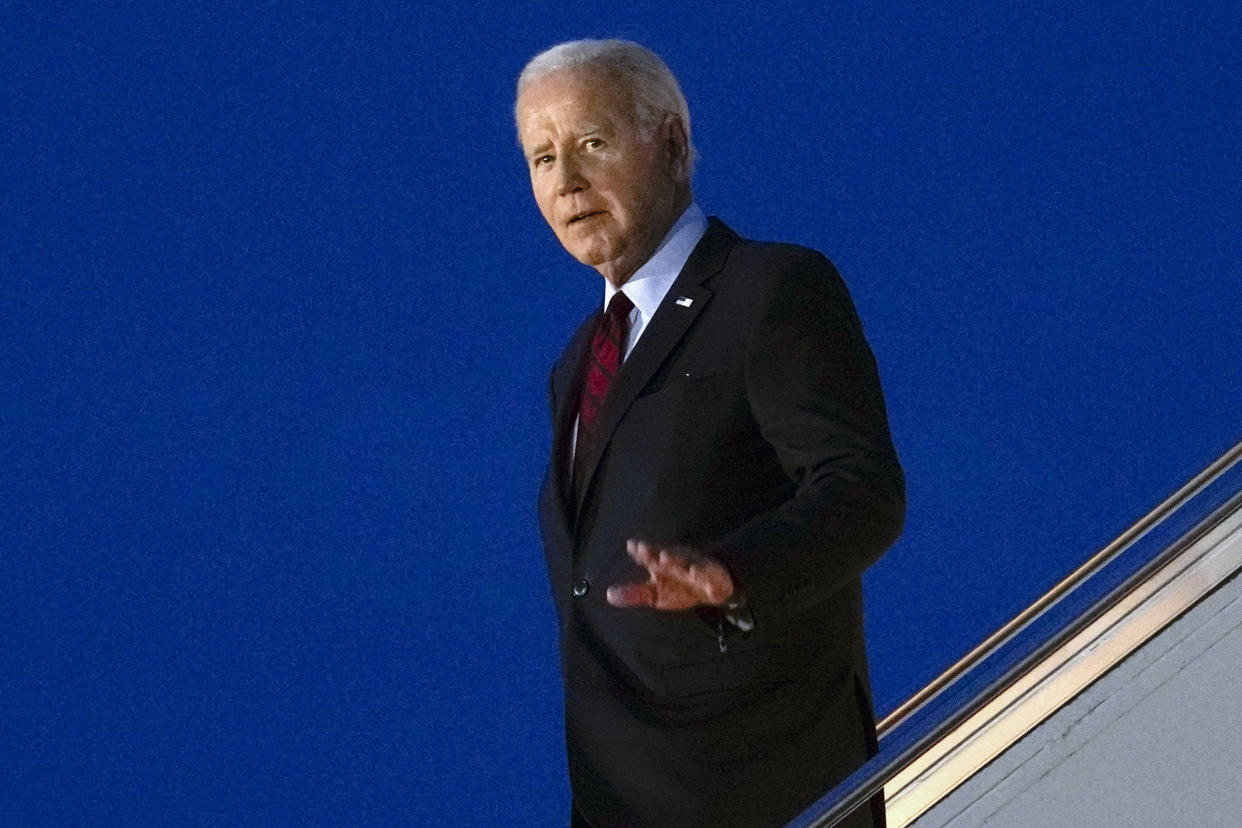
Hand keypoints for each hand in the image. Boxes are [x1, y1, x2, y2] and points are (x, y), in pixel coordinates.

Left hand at [606, 539, 734, 609]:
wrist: (712, 590)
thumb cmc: (679, 588)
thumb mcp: (654, 594)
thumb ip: (633, 594)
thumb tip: (608, 595)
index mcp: (661, 565)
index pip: (649, 556)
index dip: (641, 551)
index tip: (632, 546)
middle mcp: (677, 561)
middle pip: (664, 555)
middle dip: (654, 552)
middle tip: (643, 548)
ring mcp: (695, 566)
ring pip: (684, 561)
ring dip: (675, 559)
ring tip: (665, 557)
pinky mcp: (712, 575)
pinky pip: (707, 573)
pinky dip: (702, 572)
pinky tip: (695, 571)